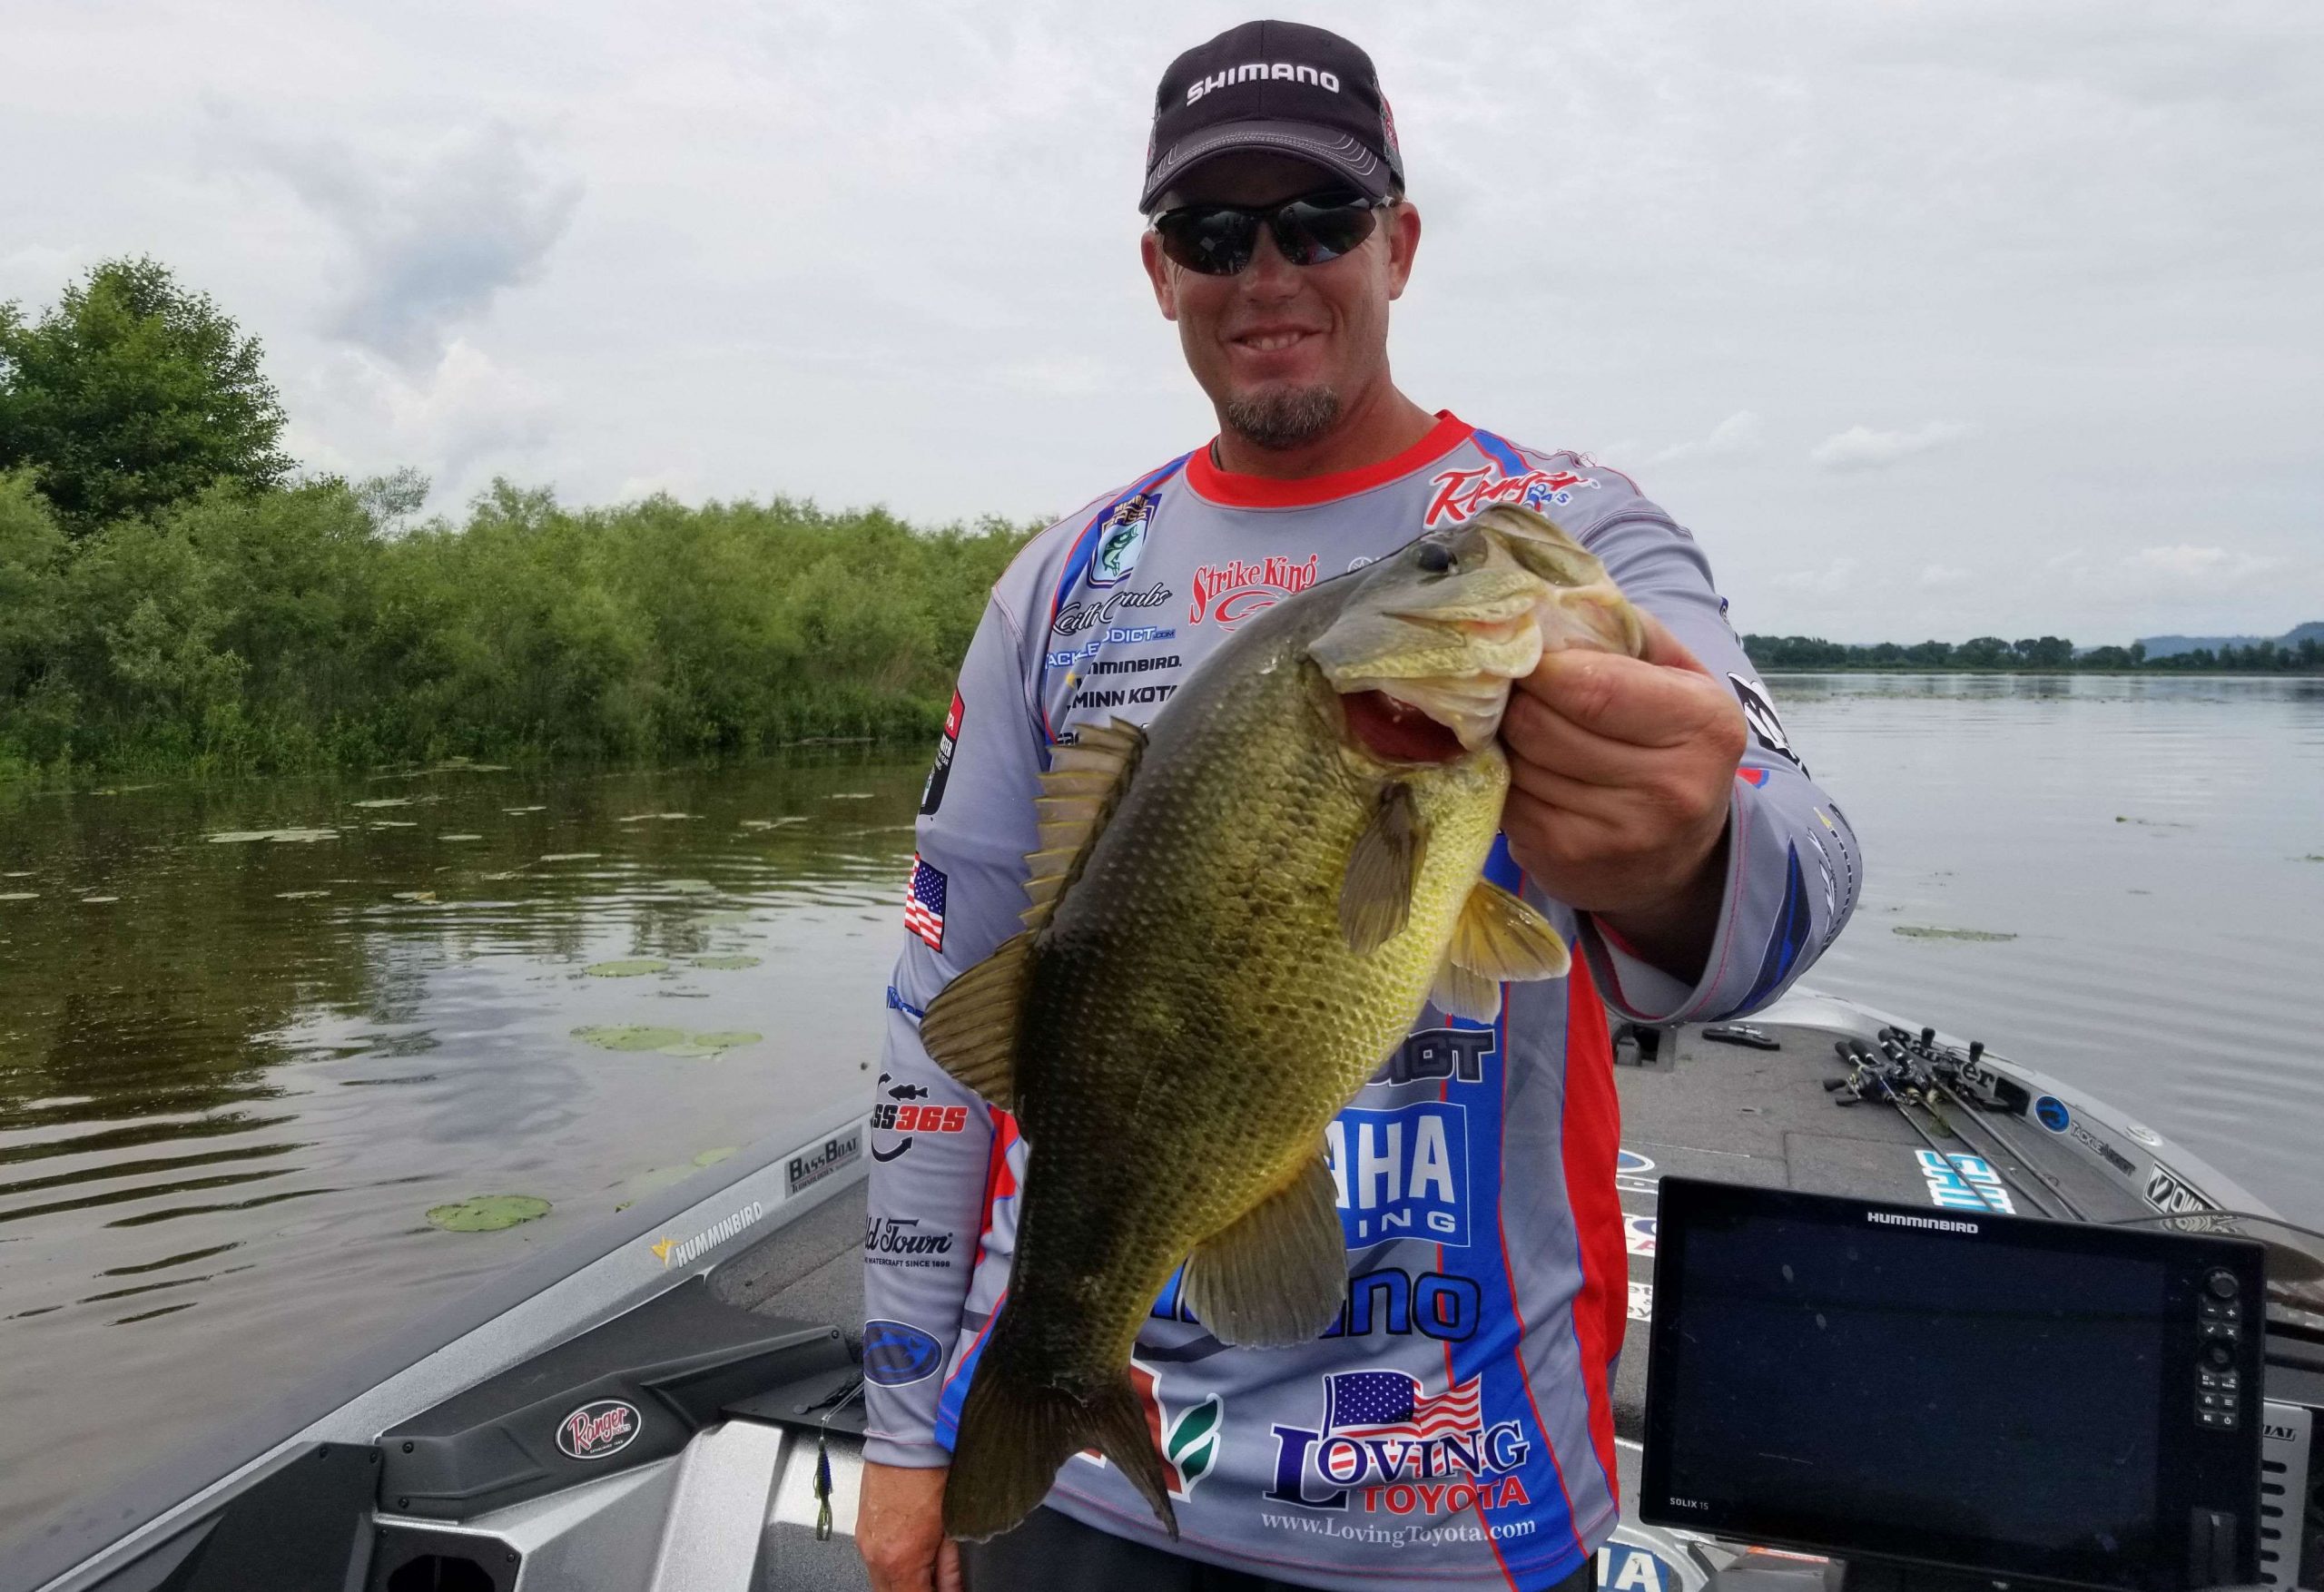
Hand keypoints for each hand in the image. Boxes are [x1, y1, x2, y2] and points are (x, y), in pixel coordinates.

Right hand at [858, 1461, 963, 1591]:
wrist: (905, 1441)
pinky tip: (909, 1552)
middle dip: (914, 1591)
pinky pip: (873, 1561)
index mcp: (900, 1561)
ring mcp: (865, 1543)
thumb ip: (948, 1567)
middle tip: (933, 1583)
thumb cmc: (929, 1475)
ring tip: (924, 1569)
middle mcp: (875, 1557)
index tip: (945, 1591)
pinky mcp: (862, 1530)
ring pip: (880, 1582)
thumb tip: (952, 1587)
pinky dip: (890, 1565)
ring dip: (901, 1582)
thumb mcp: (949, 1529)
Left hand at [1499, 612, 1746, 978]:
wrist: (1678, 857)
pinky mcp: (1568, 863)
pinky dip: (1501, 778)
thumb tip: (1545, 597)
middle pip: (1541, 725)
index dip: (1540, 664)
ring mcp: (1617, 833)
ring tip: (1514, 725)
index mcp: (1703, 725)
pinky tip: (1517, 767)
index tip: (1517, 647)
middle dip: (1513, 698)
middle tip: (1504, 683)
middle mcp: (1670, 787)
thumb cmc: (1672, 744)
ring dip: (1502, 739)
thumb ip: (1623, 628)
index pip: (1593, 686)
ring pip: (1518, 763)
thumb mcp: (1677, 677)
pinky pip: (1507, 802)